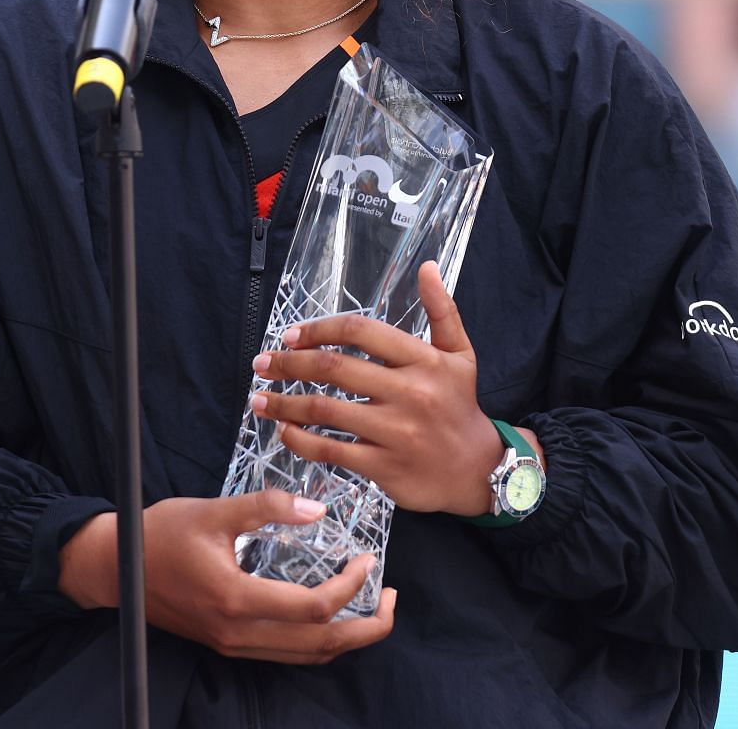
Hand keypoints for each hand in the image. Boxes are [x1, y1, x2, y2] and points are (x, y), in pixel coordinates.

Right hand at [58, 490, 398, 664]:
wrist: (116, 568)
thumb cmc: (160, 533)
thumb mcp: (213, 510)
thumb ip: (266, 507)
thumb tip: (317, 509)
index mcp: (236, 599)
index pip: (313, 608)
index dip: (350, 586)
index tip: (367, 558)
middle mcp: (239, 633)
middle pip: (321, 647)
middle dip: (367, 627)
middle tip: (394, 600)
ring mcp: (235, 644)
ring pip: (307, 656)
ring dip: (347, 638)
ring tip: (373, 610)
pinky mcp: (230, 643)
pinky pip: (288, 653)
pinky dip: (320, 641)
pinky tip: (331, 617)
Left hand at [249, 261, 537, 516]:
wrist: (477, 471)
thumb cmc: (460, 406)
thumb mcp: (460, 355)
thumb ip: (441, 310)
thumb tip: (427, 267)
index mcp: (423, 360)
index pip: (360, 331)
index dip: (318, 329)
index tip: (289, 336)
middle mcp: (409, 393)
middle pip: (333, 368)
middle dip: (288, 363)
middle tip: (261, 363)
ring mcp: (395, 432)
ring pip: (325, 410)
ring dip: (284, 404)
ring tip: (259, 399)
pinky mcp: (384, 467)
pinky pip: (330, 450)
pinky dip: (299, 440)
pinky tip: (284, 432)